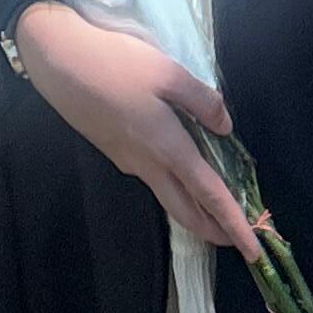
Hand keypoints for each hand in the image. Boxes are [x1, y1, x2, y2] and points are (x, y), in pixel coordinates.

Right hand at [8, 4, 259, 261]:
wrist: (59, 61)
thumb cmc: (115, 63)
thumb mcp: (168, 71)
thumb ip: (202, 101)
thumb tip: (225, 128)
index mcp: (167, 148)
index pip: (210, 196)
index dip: (235, 224)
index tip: (253, 250)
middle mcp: (147, 164)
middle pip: (186, 212)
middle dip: (215, 230)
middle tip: (239, 237)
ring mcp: (128, 160)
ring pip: (168, 197)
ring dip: (195, 210)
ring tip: (218, 206)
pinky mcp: (114, 150)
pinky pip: (153, 178)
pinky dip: (176, 186)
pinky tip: (183, 166)